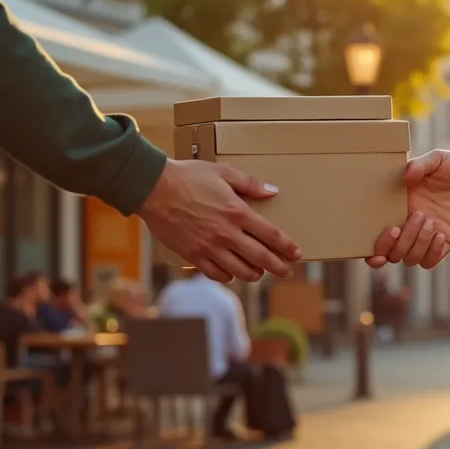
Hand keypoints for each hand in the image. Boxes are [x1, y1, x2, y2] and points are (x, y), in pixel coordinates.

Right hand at [137, 159, 300, 281]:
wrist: (154, 188)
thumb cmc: (188, 176)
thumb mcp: (223, 172)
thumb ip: (250, 183)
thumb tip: (272, 191)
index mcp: (238, 212)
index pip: (271, 235)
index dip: (287, 247)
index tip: (296, 254)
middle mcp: (227, 234)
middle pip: (261, 258)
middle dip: (278, 267)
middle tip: (286, 271)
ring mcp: (210, 247)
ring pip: (241, 271)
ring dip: (254, 274)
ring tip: (259, 272)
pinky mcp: (193, 255)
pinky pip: (216, 274)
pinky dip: (228, 276)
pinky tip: (232, 272)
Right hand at [367, 150, 449, 268]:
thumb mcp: (437, 159)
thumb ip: (419, 165)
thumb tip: (406, 177)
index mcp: (401, 206)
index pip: (379, 233)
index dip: (374, 247)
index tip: (380, 242)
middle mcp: (410, 224)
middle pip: (392, 252)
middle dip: (398, 243)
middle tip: (413, 218)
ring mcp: (427, 235)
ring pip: (410, 258)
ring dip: (417, 244)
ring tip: (430, 221)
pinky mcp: (446, 242)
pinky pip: (431, 261)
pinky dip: (432, 252)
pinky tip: (441, 234)